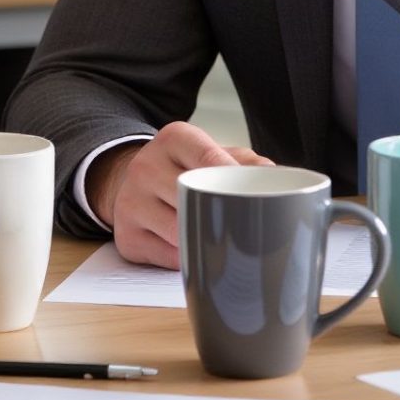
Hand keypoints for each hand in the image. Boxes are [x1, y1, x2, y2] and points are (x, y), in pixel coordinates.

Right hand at [86, 122, 274, 269]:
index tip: (257, 200)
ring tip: (225, 244)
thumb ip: (246, 163)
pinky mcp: (125, 235)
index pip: (208, 158)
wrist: (133, 184)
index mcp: (173, 139)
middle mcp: (145, 166)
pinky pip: (166, 257)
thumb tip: (274, 180)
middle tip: (248, 230)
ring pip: (178, 232)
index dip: (236, 180)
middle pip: (191, 199)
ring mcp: (130, 202)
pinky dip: (186, 260)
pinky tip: (194, 251)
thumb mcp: (212, 154)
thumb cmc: (186, 170)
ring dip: (205, 242)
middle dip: (220, 217)